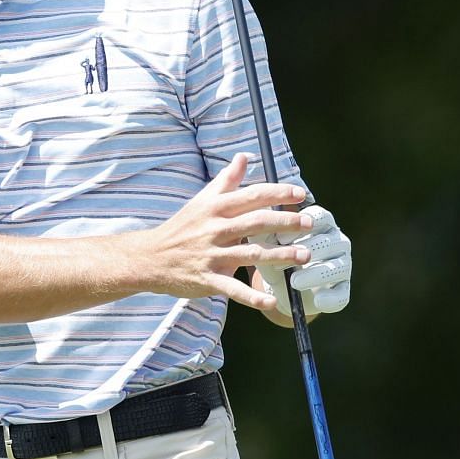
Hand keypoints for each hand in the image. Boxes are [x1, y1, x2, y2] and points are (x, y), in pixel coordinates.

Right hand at [135, 154, 313, 311]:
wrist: (151, 257)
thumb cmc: (182, 227)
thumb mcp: (202, 200)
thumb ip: (226, 179)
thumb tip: (244, 156)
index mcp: (215, 208)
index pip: (251, 196)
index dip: (277, 194)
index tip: (300, 194)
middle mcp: (214, 229)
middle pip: (255, 222)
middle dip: (285, 222)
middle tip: (309, 223)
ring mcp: (211, 255)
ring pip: (250, 254)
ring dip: (279, 256)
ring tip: (303, 256)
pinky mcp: (208, 278)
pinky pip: (232, 288)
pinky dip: (251, 297)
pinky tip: (271, 302)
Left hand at [255, 204, 351, 315]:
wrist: (280, 284)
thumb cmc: (273, 253)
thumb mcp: (265, 242)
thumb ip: (261, 231)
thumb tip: (254, 221)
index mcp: (321, 222)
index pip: (319, 216)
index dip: (301, 226)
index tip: (280, 238)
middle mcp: (337, 240)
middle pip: (329, 242)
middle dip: (307, 250)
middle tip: (283, 260)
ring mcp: (344, 264)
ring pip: (336, 268)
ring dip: (315, 274)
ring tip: (294, 281)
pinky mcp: (343, 288)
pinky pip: (341, 294)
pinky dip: (331, 298)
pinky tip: (317, 301)